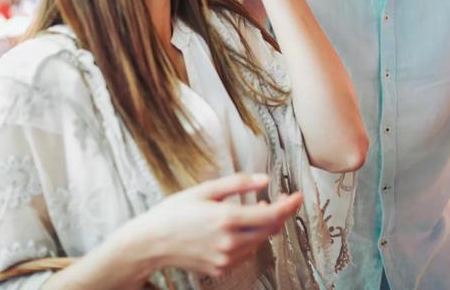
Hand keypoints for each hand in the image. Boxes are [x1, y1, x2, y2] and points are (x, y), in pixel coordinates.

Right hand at [125, 173, 301, 277]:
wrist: (151, 243)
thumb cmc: (175, 212)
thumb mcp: (205, 190)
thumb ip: (238, 183)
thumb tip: (265, 179)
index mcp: (226, 219)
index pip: (272, 215)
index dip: (290, 205)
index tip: (298, 195)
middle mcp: (229, 242)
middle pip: (270, 229)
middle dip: (280, 213)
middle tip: (281, 198)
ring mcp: (226, 258)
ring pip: (260, 242)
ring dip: (265, 225)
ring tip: (258, 208)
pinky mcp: (221, 268)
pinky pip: (246, 252)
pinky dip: (251, 238)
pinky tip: (242, 226)